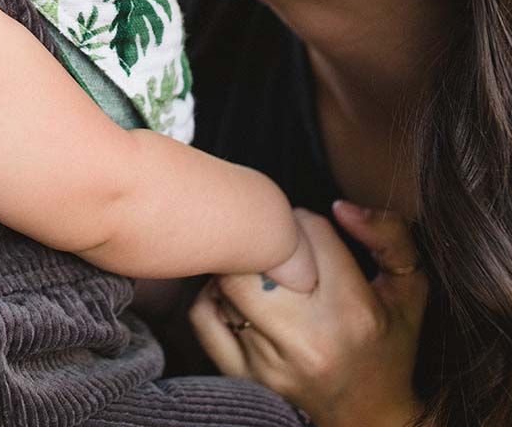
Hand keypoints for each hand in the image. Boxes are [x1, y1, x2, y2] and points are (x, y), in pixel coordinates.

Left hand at [189, 203, 427, 426]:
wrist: (373, 420)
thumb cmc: (390, 345)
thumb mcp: (409, 290)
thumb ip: (390, 237)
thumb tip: (341, 207)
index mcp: (353, 311)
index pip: (306, 230)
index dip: (305, 223)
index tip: (312, 239)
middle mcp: (308, 340)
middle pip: (254, 255)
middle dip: (264, 242)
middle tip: (277, 251)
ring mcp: (269, 362)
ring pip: (226, 281)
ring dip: (239, 267)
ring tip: (262, 274)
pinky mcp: (242, 377)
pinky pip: (203, 315)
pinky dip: (213, 296)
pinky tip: (239, 299)